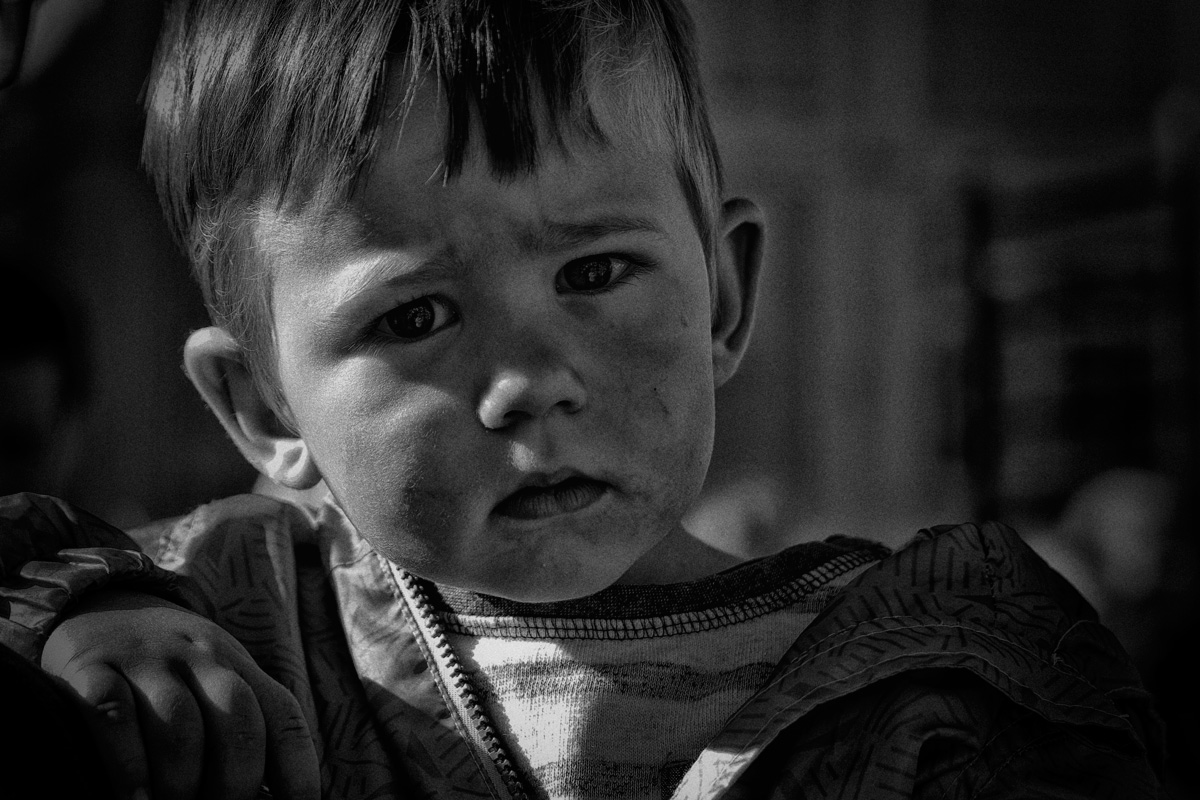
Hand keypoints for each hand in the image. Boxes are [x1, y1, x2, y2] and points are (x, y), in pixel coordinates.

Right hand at [41, 591, 320, 799]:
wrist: (102, 601)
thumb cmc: (171, 668)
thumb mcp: (216, 683)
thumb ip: (243, 733)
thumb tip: (266, 799)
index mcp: (240, 667)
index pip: (284, 719)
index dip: (299, 772)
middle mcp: (201, 657)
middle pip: (237, 720)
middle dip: (235, 782)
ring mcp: (146, 660)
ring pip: (178, 724)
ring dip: (181, 781)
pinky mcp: (91, 667)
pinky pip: (113, 714)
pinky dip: (127, 765)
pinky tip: (134, 799)